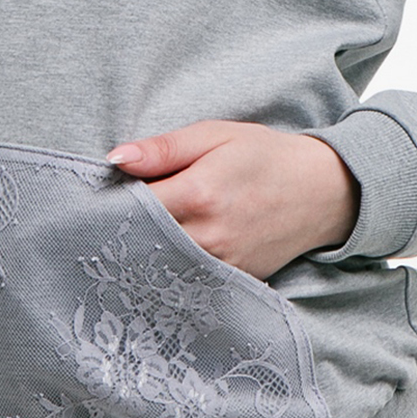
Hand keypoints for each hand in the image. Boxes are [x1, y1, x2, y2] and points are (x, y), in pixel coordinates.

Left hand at [106, 119, 359, 280]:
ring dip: (142, 254)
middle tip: (106, 223)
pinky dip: (169, 270)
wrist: (323, 191)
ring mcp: (222, 265)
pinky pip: (186, 281)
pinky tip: (163, 256)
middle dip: (120, 234)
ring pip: (160, 267)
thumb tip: (116, 159)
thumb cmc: (264, 156)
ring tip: (133, 239)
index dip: (108, 206)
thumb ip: (163, 149)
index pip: (130, 209)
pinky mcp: (232, 282)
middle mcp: (208, 237)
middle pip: (140, 244)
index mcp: (199, 193)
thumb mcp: (214, 136)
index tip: (94, 201)